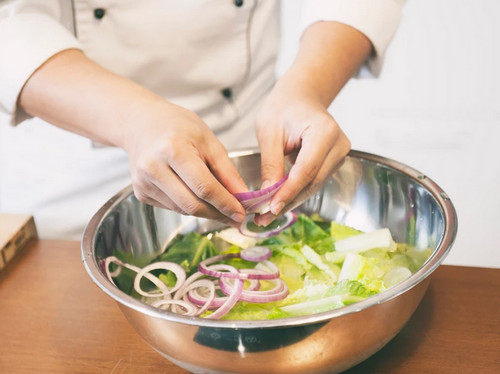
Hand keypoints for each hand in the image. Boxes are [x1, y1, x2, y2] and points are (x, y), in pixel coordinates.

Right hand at [122, 99, 247, 224]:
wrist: (142, 123)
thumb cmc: (178, 127)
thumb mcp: (209, 141)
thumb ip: (227, 171)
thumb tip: (243, 196)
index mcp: (173, 149)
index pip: (204, 187)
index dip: (225, 204)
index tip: (241, 213)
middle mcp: (153, 168)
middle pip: (192, 204)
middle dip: (217, 214)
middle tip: (235, 217)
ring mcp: (143, 182)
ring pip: (182, 210)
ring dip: (205, 212)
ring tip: (220, 206)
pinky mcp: (140, 193)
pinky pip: (172, 207)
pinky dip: (188, 206)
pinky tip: (195, 196)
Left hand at [254, 77, 350, 225]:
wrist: (300, 97)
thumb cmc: (283, 107)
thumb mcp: (269, 131)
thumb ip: (271, 163)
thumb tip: (267, 195)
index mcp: (324, 132)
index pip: (306, 170)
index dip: (288, 192)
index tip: (270, 209)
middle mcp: (338, 145)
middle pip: (312, 182)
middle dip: (287, 202)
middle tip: (263, 219)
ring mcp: (339, 155)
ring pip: (314, 186)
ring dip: (290, 201)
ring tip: (266, 215)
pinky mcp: (334, 162)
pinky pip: (314, 182)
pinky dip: (296, 192)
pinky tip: (278, 202)